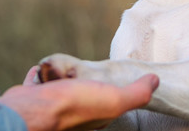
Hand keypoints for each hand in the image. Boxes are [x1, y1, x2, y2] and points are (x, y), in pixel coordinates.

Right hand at [0, 66, 158, 130]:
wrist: (32, 110)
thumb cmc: (74, 106)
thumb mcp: (115, 100)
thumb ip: (138, 93)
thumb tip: (156, 80)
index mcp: (95, 118)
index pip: (108, 105)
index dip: (112, 93)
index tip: (112, 81)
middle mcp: (73, 116)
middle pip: (81, 95)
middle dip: (81, 83)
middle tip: (84, 73)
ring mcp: (51, 107)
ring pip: (58, 88)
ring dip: (59, 77)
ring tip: (62, 69)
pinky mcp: (33, 98)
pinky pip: (37, 83)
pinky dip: (38, 76)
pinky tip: (40, 70)